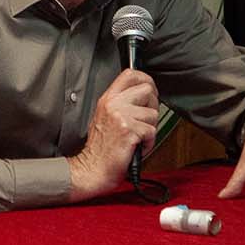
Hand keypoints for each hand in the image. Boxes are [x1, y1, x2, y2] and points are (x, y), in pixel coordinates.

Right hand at [68, 69, 158, 201]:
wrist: (92, 169)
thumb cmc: (100, 149)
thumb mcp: (106, 117)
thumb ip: (122, 104)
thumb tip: (144, 96)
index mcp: (108, 99)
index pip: (130, 74)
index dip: (146, 79)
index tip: (150, 91)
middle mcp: (114, 104)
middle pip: (147, 89)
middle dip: (152, 106)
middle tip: (144, 120)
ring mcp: (121, 116)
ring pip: (153, 113)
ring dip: (150, 129)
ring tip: (137, 138)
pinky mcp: (129, 130)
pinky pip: (152, 131)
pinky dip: (149, 143)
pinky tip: (137, 147)